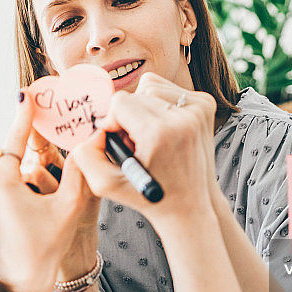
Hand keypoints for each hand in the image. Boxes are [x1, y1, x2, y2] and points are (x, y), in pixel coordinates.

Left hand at [19, 111, 99, 285]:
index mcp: (4, 180)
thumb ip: (79, 171)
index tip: (29, 94)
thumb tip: (86, 144)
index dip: (25, 115)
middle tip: (56, 142)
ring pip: (20, 177)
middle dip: (40, 152)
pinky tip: (46, 210)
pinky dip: (32, 191)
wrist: (26, 287)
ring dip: (39, 177)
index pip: (16, 138)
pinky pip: (15, 192)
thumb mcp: (71, 205)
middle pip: (20, 157)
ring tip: (55, 198)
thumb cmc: (45, 250)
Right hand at [72, 73, 218, 231]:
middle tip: (135, 144)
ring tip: (148, 136)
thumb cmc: (148, 196)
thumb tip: (94, 126)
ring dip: (142, 107)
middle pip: (135, 93)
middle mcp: (184, 116)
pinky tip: (162, 128)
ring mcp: (199, 108)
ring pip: (151, 86)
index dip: (112, 121)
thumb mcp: (106, 184)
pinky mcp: (206, 104)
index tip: (121, 142)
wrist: (190, 205)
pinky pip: (168, 89)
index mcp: (160, 133)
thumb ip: (85, 155)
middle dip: (128, 116)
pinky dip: (159, 104)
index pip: (120, 102)